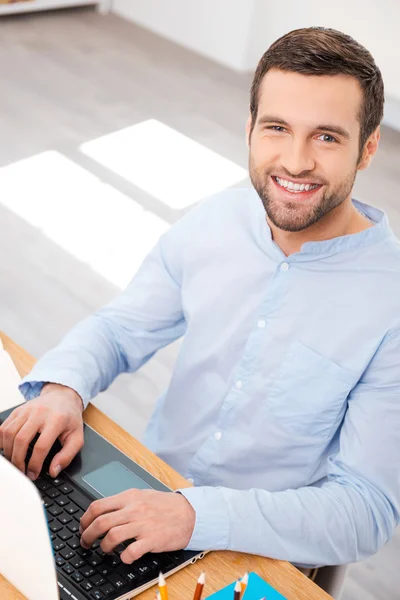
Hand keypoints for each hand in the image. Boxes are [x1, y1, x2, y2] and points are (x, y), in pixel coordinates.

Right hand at [0, 383, 83, 479]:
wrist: (62, 396)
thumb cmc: (69, 418)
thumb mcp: (77, 436)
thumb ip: (67, 455)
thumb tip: (54, 471)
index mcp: (57, 419)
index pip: (41, 446)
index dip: (35, 464)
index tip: (33, 474)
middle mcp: (40, 412)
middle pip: (21, 439)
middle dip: (18, 460)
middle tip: (21, 471)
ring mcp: (27, 410)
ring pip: (9, 433)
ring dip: (9, 452)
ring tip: (15, 462)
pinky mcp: (18, 410)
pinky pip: (4, 427)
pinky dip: (2, 441)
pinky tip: (8, 449)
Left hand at [79, 489, 195, 562]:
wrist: (189, 513)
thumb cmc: (166, 505)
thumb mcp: (143, 496)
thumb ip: (124, 502)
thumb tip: (102, 511)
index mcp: (130, 497)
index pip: (98, 506)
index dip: (85, 519)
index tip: (83, 527)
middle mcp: (134, 509)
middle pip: (101, 522)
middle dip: (87, 536)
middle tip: (86, 543)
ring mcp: (143, 524)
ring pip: (112, 536)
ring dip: (104, 547)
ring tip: (105, 550)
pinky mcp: (152, 539)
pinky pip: (131, 551)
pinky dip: (124, 557)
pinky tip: (125, 557)